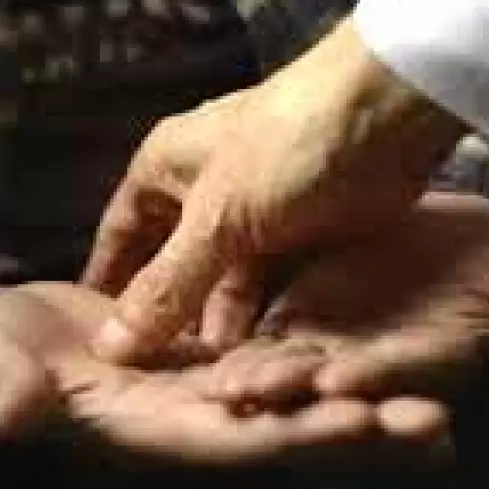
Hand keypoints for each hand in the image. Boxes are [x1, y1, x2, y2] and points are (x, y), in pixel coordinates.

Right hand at [0, 281, 449, 462]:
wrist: (0, 328)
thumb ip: (7, 387)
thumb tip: (19, 415)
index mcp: (145, 428)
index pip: (227, 439)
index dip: (289, 436)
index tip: (356, 426)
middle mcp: (188, 417)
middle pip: (281, 425)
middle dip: (352, 428)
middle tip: (435, 425)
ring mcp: (203, 387)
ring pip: (290, 393)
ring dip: (358, 396)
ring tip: (437, 396)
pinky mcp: (208, 355)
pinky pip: (274, 356)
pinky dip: (324, 360)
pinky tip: (379, 354)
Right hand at [83, 19, 466, 362]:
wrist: (391, 112)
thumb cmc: (285, 149)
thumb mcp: (215, 220)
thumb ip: (166, 287)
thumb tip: (110, 347)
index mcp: (164, 169)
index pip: (120, 237)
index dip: (107, 286)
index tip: (97, 341)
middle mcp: (201, 191)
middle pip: (171, 264)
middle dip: (165, 314)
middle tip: (154, 376)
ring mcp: (251, 213)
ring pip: (218, 279)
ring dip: (212, 320)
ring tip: (202, 376)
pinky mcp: (297, 233)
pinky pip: (264, 282)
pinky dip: (255, 313)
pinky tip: (249, 353)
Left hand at [202, 192, 488, 406]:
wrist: (438, 232)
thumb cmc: (483, 254)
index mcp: (423, 358)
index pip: (398, 372)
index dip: (376, 377)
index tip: (348, 380)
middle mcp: (369, 360)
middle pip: (329, 377)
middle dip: (295, 388)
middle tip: (258, 395)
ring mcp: (324, 340)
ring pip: (282, 360)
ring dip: (255, 373)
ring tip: (225, 384)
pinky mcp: (288, 314)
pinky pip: (253, 324)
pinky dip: (230, 329)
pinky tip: (199, 339)